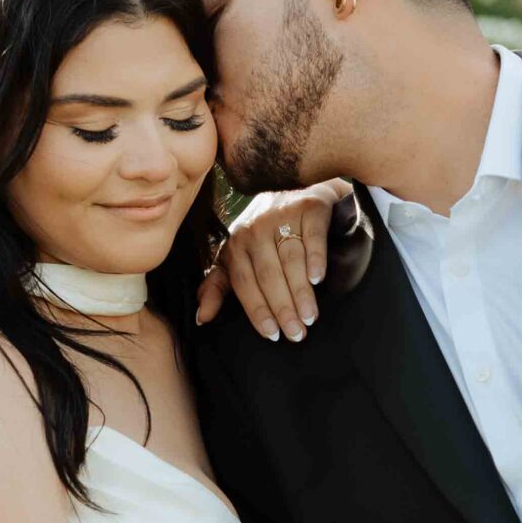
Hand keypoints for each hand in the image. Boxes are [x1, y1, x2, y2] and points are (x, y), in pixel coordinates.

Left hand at [195, 179, 353, 340]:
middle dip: (282, 308)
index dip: (257, 310)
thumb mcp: (235, 256)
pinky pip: (312, 237)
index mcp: (235, 244)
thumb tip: (202, 318)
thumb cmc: (265, 231)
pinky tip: (319, 279)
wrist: (298, 188)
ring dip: (300, 292)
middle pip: (268, 275)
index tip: (272, 334)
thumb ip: (218, 286)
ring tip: (309, 317)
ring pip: (290, 260)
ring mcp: (282, 215)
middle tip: (296, 334)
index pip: (244, 283)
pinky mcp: (309, 207)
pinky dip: (315, 259)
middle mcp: (255, 228)